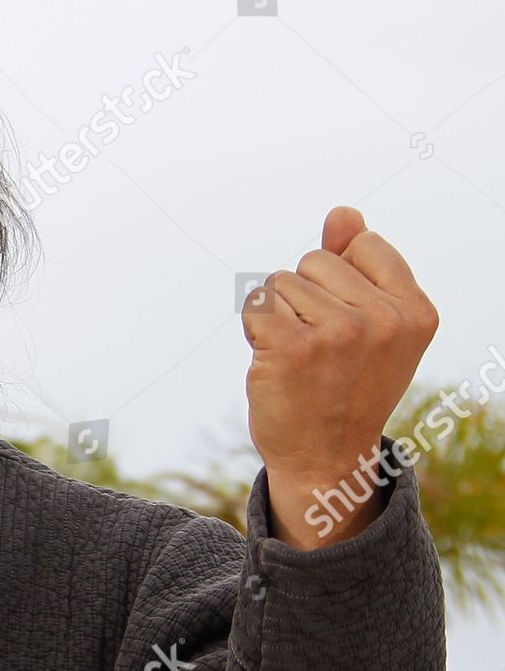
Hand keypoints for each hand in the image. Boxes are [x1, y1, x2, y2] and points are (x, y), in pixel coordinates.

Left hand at [242, 206, 437, 547]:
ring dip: (278, 316)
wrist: (325, 458)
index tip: (348, 324)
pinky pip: (255, 304)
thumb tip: (343, 213)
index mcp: (415, 311)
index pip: (361, 244)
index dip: (339, 278)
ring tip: (299, 358)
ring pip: (280, 282)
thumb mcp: (371, 325)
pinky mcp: (292, 345)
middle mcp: (383, 319)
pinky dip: (255, 329)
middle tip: (320, 350)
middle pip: (314, 260)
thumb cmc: (344, 387)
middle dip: (305, 297)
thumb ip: (358, 265)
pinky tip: (274, 361)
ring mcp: (338, 332)